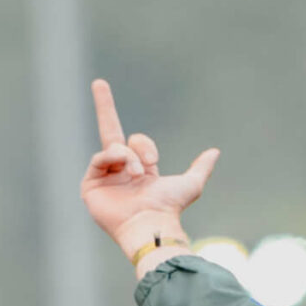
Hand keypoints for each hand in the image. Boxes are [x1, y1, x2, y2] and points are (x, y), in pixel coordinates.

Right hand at [78, 78, 218, 250]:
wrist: (150, 223)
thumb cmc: (169, 208)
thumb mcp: (190, 184)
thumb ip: (201, 168)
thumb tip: (215, 152)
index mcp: (139, 171)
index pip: (136, 142)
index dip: (145, 146)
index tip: (153, 162)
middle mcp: (119, 172)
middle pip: (110, 130)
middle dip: (104, 105)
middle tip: (98, 81)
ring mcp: (103, 178)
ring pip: (112, 147)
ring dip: (127, 156)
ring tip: (137, 172)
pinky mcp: (90, 186)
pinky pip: (98, 159)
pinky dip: (113, 159)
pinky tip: (124, 170)